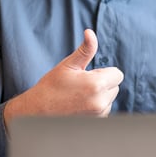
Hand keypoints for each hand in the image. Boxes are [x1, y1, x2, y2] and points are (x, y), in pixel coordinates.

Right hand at [4, 29, 123, 127]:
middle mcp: (101, 101)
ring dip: (100, 96)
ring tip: (79, 96)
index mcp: (96, 84)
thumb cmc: (52, 86)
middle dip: (103, 83)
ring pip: (110, 99)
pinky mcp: (96, 123)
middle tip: (81, 85)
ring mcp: (99, 114)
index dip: (104, 72)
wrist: (37, 111)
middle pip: (115, 86)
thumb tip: (90, 33)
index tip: (89, 74)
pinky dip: (97, 107)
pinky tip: (80, 106)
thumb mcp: (68, 65)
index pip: (118, 74)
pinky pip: (105, 110)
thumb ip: (85, 49)